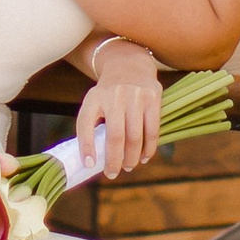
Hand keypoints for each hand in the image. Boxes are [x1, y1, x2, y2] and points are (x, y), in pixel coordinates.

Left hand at [76, 39, 162, 179]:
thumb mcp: (93, 103)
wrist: (129, 65)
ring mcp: (136, 96)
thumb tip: (90, 160)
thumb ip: (90, 127)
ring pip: (135, 137)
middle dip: (114, 160)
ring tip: (128, 166)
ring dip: (132, 157)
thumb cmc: (108, 93)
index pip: (85, 124)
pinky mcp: (153, 98)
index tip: (89, 164)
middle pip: (115, 137)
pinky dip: (149, 148)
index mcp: (95, 97)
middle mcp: (115, 95)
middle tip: (112, 173)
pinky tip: (144, 157)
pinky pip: (152, 130)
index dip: (86, 146)